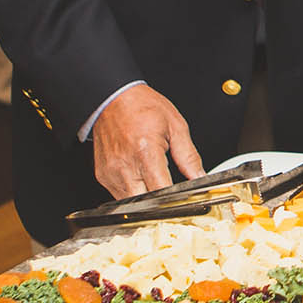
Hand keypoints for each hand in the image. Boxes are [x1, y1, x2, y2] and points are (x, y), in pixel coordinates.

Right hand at [91, 84, 203, 198]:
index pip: (161, 191)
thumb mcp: (175, 126)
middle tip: (171, 194)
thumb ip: (189, 156)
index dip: (175, 200)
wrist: (113, 98)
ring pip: (132, 203)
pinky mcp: (103, 175)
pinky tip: (141, 179)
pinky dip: (133, 193)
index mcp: (145, 151)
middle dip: (160, 204)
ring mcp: (111, 172)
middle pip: (145, 204)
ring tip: (155, 181)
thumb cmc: (142, 107)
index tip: (184, 199)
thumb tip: (200, 177)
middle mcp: (125, 165)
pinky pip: (120, 195)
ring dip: (146, 200)